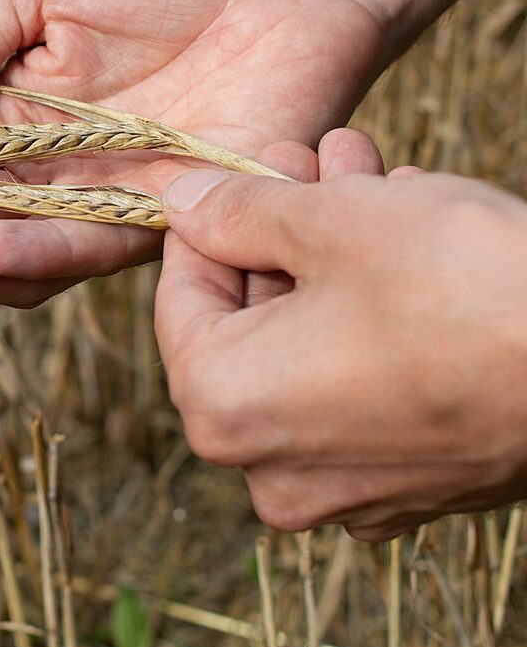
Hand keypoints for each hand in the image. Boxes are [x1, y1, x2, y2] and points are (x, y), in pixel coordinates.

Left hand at [155, 132, 526, 540]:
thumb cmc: (464, 290)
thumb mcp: (333, 222)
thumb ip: (238, 212)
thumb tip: (182, 201)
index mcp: (223, 410)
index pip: (182, 297)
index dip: (211, 219)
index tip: (245, 165)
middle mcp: (270, 468)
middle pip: (253, 320)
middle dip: (286, 227)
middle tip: (315, 157)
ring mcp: (348, 489)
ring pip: (316, 344)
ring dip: (337, 256)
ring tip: (370, 174)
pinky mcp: (416, 485)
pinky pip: (368, 384)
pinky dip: (378, 315)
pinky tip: (412, 236)